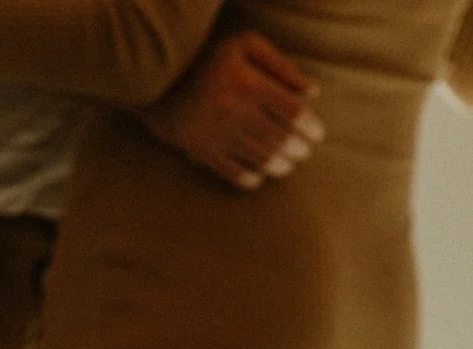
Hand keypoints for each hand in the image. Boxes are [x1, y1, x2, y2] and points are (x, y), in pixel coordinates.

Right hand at [142, 30, 324, 191]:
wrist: (154, 75)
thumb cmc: (206, 55)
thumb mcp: (243, 45)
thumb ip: (280, 65)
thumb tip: (312, 92)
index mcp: (249, 83)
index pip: (292, 112)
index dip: (310, 126)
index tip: (318, 134)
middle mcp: (236, 112)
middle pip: (280, 139)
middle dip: (298, 149)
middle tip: (305, 152)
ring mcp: (219, 135)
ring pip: (261, 159)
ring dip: (281, 166)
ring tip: (289, 165)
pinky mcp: (202, 152)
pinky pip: (234, 173)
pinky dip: (251, 178)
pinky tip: (259, 177)